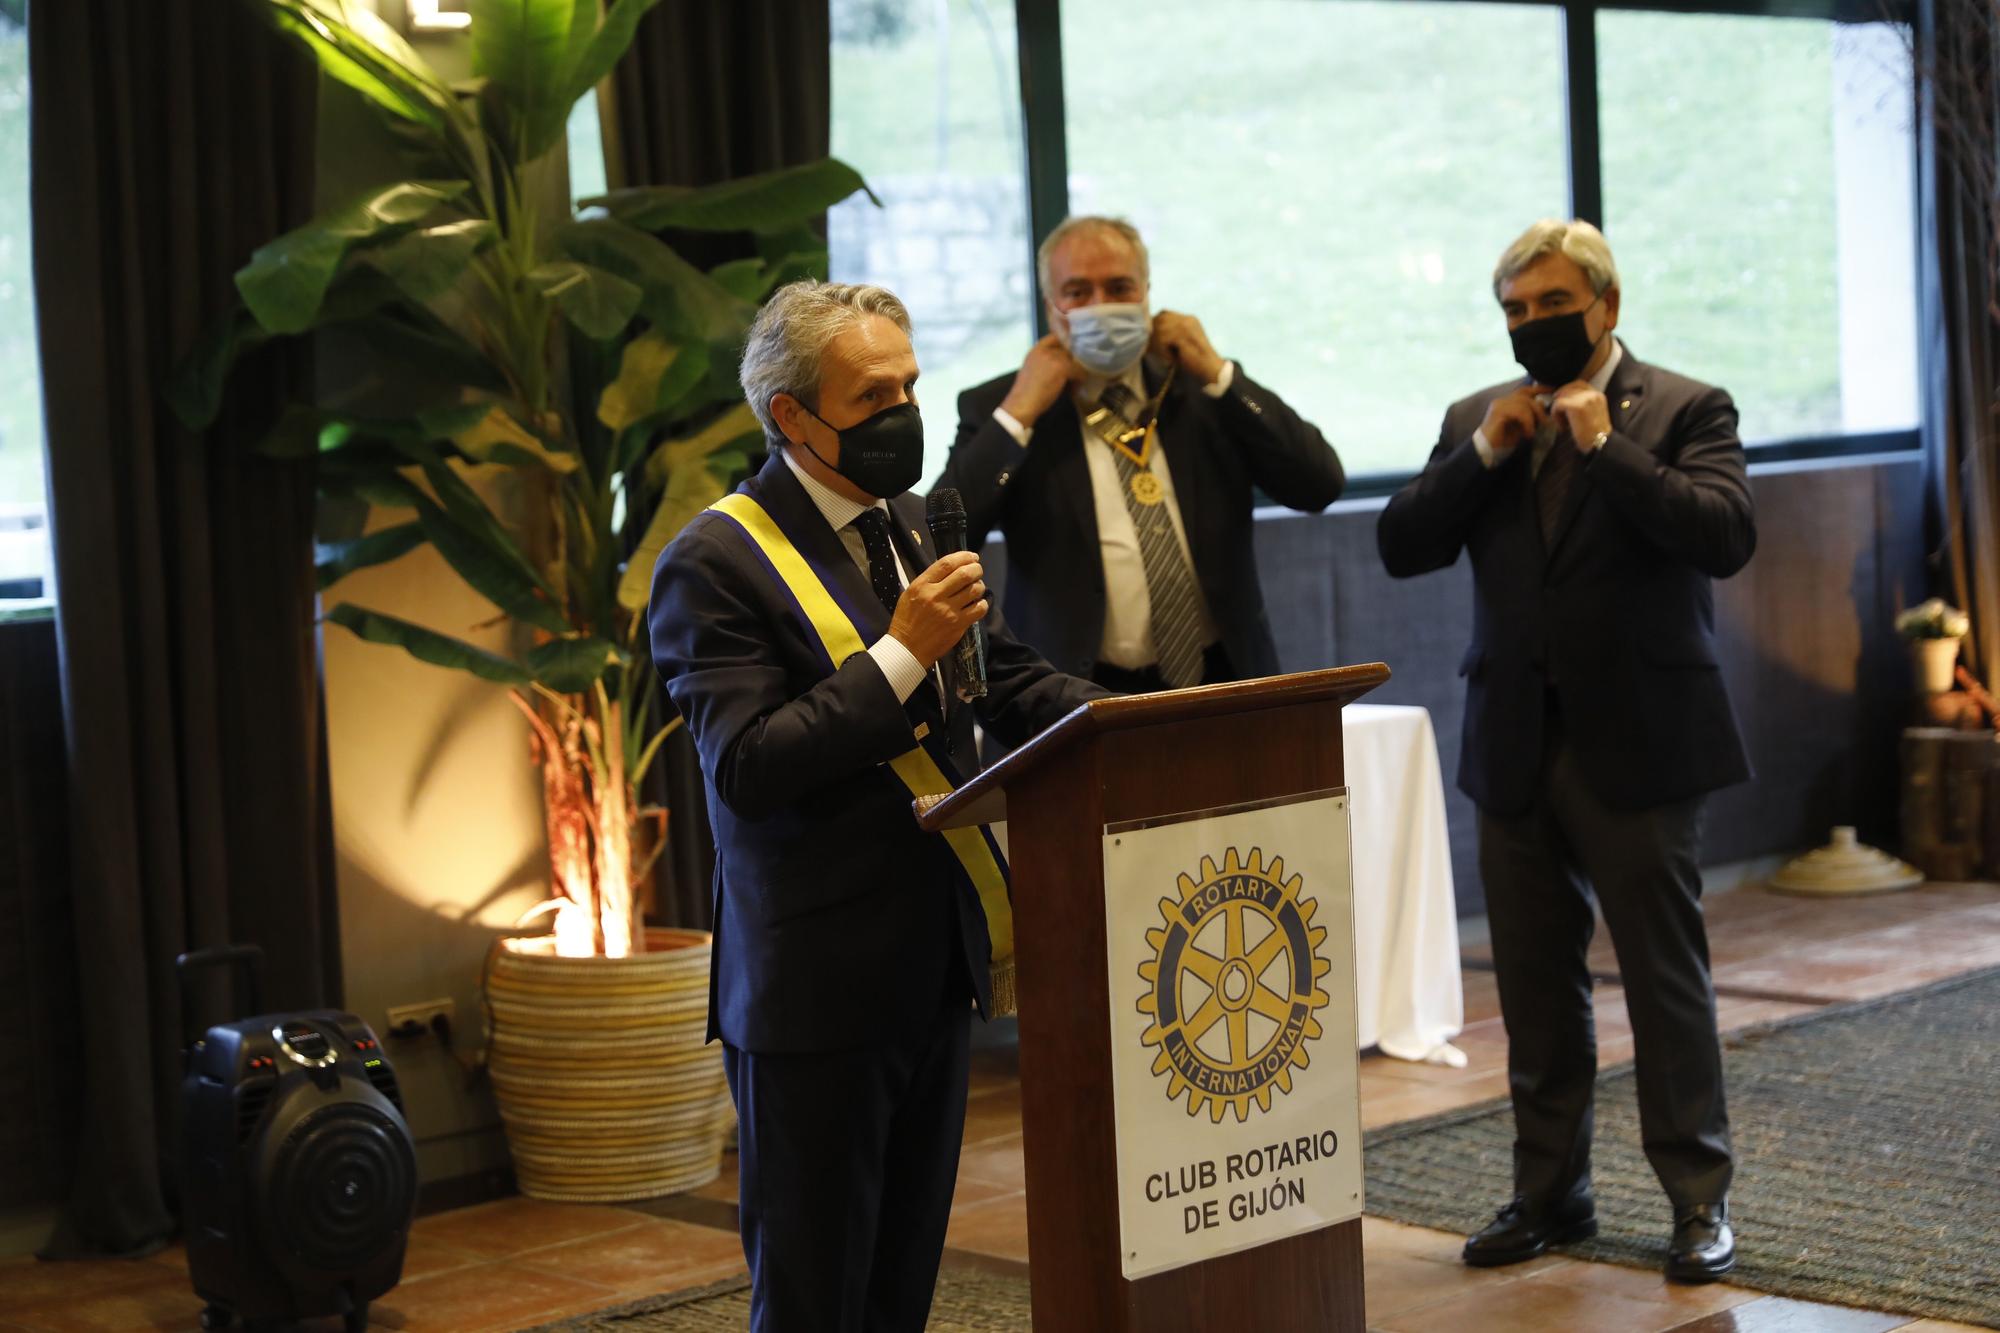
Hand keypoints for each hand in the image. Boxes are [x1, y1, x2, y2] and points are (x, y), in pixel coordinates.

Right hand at [888, 551, 987, 667]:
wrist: (907, 648)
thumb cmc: (907, 621)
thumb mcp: (910, 593)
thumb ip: (929, 581)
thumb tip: (951, 569)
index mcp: (922, 585)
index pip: (947, 563)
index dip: (963, 556)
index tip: (971, 556)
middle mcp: (935, 596)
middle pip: (965, 574)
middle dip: (976, 568)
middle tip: (977, 570)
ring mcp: (948, 611)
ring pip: (975, 589)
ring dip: (980, 585)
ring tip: (976, 587)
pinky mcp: (958, 625)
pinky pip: (979, 609)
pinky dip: (982, 603)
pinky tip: (977, 603)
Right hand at [999, 334, 1084, 427]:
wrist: (1023, 403)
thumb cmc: (1025, 392)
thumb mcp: (1031, 370)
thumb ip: (1042, 362)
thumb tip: (1056, 365)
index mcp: (1035, 351)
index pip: (1053, 337)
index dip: (1063, 344)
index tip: (1068, 352)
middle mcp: (1044, 351)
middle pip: (1065, 350)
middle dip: (1069, 361)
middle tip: (1073, 371)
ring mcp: (1054, 358)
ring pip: (1072, 360)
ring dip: (1075, 370)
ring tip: (1075, 380)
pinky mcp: (1062, 367)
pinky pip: (1078, 370)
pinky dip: (1079, 378)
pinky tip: (1076, 386)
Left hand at [1149, 310, 1224, 384]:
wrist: (1210, 369)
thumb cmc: (1194, 360)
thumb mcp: (1181, 344)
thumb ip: (1170, 334)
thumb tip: (1149, 333)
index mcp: (1188, 319)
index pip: (1164, 314)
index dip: (1155, 326)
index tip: (1152, 341)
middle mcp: (1187, 319)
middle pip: (1160, 319)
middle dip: (1154, 335)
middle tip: (1154, 350)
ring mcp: (1186, 325)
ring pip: (1159, 330)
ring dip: (1158, 345)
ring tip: (1166, 356)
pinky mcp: (1183, 334)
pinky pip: (1163, 339)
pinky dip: (1163, 351)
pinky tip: (1171, 358)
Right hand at [1477, 383, 1550, 456]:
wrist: (1488, 451)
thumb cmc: (1504, 439)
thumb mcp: (1522, 425)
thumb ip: (1530, 414)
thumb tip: (1542, 403)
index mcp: (1507, 401)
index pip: (1525, 390)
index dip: (1539, 388)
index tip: (1553, 390)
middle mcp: (1502, 400)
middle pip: (1526, 395)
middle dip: (1538, 408)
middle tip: (1545, 423)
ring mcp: (1498, 405)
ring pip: (1524, 403)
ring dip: (1532, 419)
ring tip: (1531, 433)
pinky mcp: (1498, 412)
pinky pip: (1519, 412)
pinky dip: (1527, 423)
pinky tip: (1527, 434)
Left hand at [1551, 382, 1611, 449]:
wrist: (1600, 443)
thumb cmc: (1595, 434)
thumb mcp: (1593, 414)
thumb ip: (1584, 404)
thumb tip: (1564, 399)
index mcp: (1598, 395)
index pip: (1579, 383)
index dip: (1567, 390)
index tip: (1560, 398)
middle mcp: (1593, 394)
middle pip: (1568, 388)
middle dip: (1560, 399)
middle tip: (1558, 414)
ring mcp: (1585, 399)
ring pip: (1561, 396)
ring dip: (1558, 410)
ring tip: (1563, 423)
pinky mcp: (1576, 406)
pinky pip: (1557, 404)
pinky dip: (1555, 415)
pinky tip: (1562, 426)